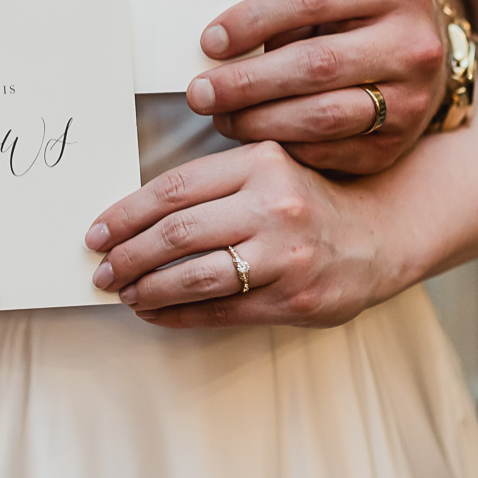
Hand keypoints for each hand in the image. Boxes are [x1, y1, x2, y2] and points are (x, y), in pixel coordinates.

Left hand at [85, 141, 394, 327]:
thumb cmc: (308, 202)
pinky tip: (155, 312)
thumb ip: (213, 184)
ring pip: (193, 275)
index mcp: (260, 162)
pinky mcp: (294, 300)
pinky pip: (219, 310)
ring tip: (124, 292)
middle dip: (127, 254)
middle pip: (177, 233)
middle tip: (102, 269)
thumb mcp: (268, 169)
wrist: (380, 237)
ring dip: (147, 288)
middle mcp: (274, 205)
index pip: (173, 189)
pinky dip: (176, 314)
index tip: (97, 232)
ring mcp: (286, 256)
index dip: (125, 214)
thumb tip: (133, 216)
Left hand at [186, 0, 446, 173]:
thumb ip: (288, 13)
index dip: (253, 19)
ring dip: (257, 120)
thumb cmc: (359, 22)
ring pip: (320, 116)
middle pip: (314, 64)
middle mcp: (413, 45)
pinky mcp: (395, 146)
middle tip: (201, 93)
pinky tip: (253, 139)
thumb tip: (218, 45)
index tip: (210, 41)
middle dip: (246, 81)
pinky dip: (282, 146)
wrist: (426, 65)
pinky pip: (326, 152)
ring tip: (220, 117)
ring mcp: (412, 101)